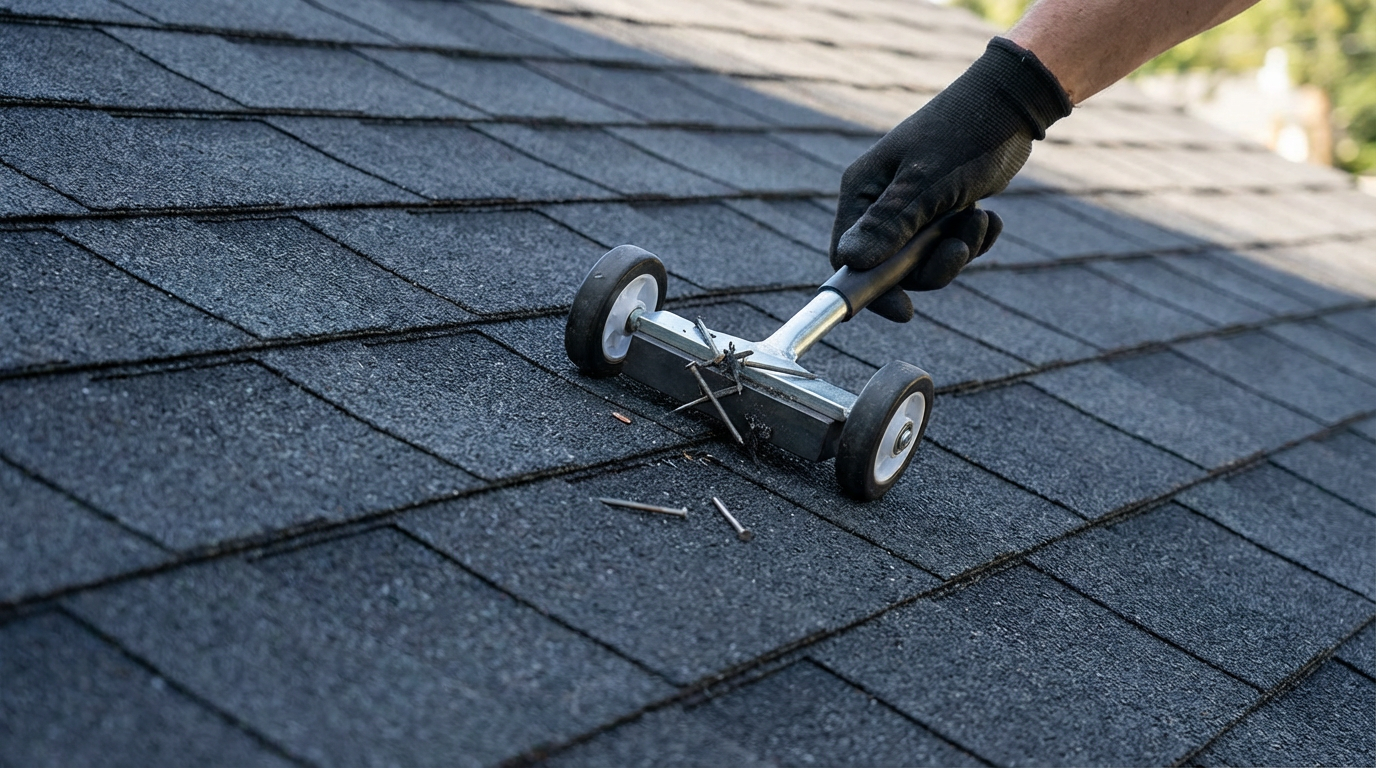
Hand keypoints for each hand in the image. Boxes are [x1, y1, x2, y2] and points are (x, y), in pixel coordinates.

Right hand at [830, 37, 1070, 321]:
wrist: (1012, 103)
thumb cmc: (965, 134)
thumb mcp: (928, 183)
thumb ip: (890, 223)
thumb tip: (850, 262)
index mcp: (863, 190)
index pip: (847, 258)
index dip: (870, 291)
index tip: (905, 311)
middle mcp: (880, 202)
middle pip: (891, 269)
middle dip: (931, 267)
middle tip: (959, 247)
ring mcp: (911, 208)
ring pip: (924, 263)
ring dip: (958, 252)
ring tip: (978, 219)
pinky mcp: (940, 211)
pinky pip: (949, 249)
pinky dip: (972, 241)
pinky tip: (988, 216)